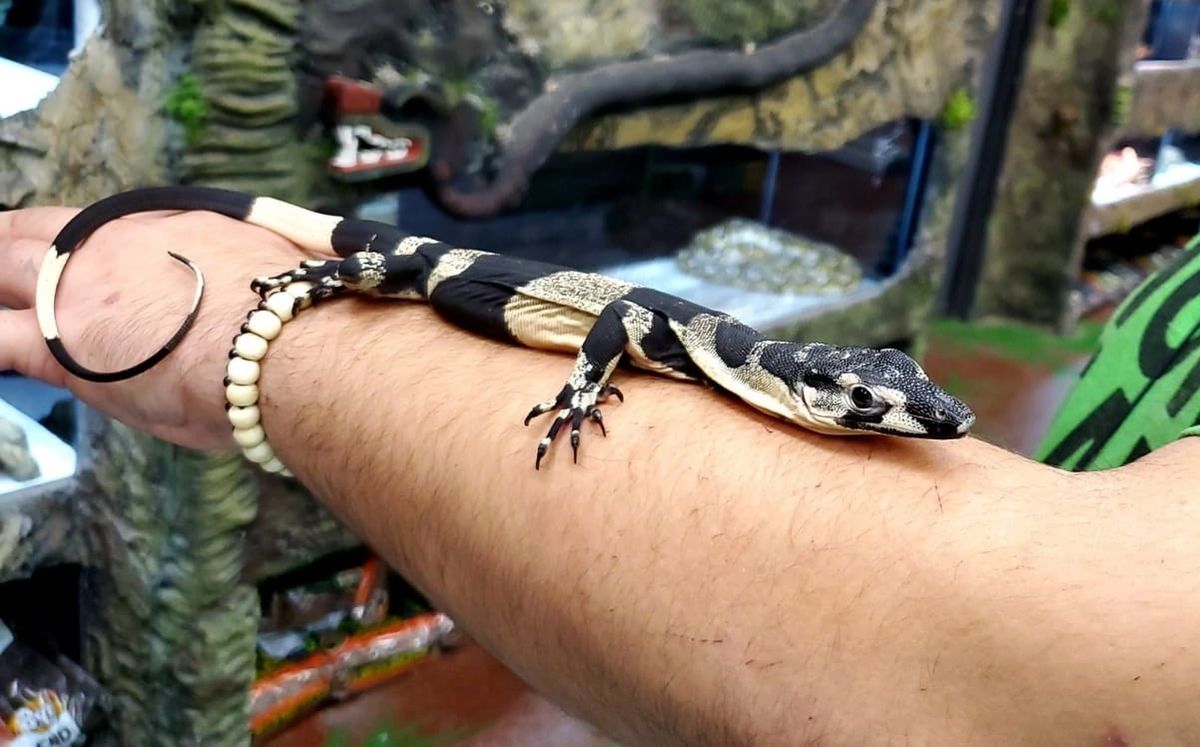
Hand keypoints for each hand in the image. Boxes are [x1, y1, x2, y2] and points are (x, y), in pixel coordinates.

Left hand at [0, 206, 331, 449]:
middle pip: (26, 238)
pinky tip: (0, 347)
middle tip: (2, 267)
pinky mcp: (61, 349)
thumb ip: (225, 259)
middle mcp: (107, 248)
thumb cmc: (290, 312)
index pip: (85, 223)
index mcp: (154, 226)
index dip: (55, 237)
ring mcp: (78, 295)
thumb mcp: (259, 258)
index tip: (50, 250)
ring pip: (1, 272)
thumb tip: (239, 276)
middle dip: (7, 250)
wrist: (282, 347)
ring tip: (1, 300)